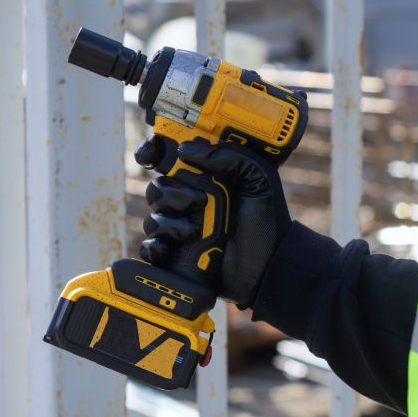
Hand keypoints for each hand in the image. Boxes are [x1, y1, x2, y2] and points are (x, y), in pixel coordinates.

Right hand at [135, 137, 291, 307]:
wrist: (267, 266)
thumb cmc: (266, 222)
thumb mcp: (258, 179)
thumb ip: (231, 156)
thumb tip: (187, 150)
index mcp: (206, 179)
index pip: (171, 159)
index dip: (155, 152)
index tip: (153, 154)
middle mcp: (189, 200)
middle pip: (157, 188)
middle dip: (171, 193)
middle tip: (199, 201)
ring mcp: (181, 228)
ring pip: (153, 217)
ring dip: (169, 223)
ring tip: (194, 231)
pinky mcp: (176, 254)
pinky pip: (150, 247)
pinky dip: (154, 247)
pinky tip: (168, 248)